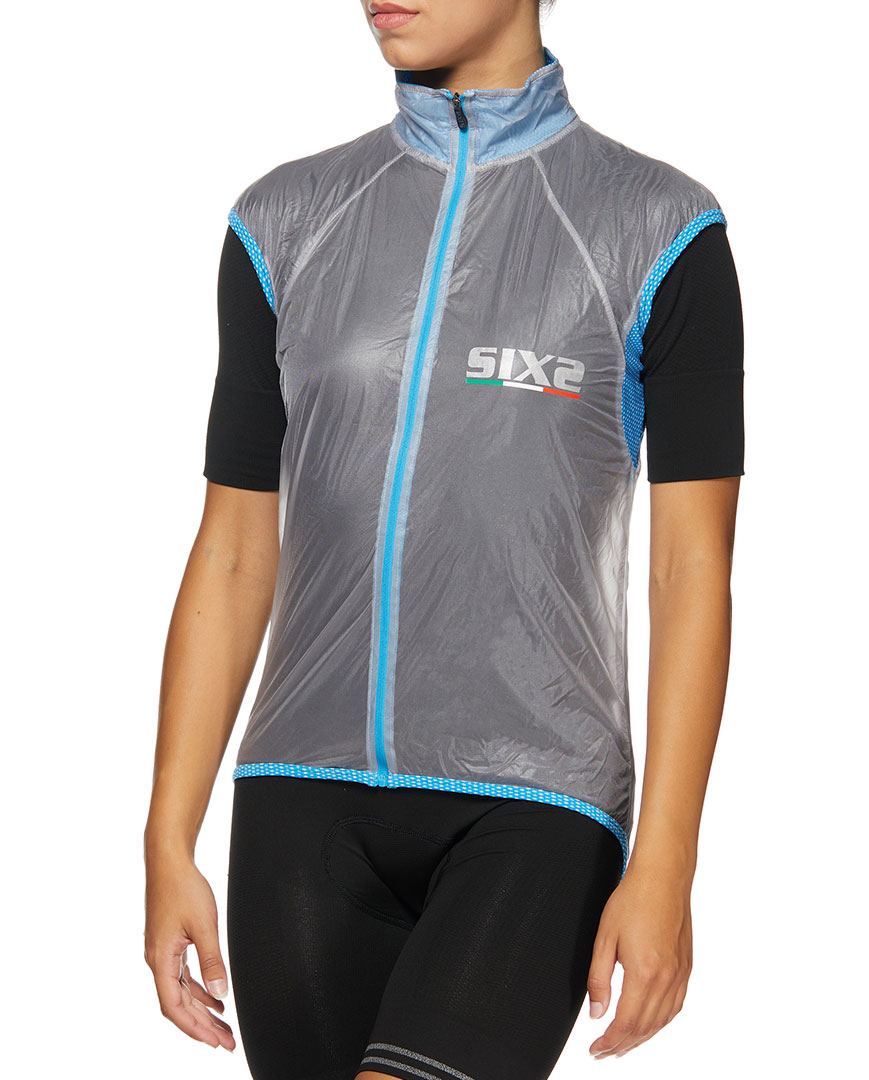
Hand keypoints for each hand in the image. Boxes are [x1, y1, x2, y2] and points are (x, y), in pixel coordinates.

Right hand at [144, 854, 235, 1051]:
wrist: (169, 862)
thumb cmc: (183, 888)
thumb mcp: (204, 925)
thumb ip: (212, 960)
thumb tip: (220, 992)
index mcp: (161, 960)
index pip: (174, 1006)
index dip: (194, 1028)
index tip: (214, 1042)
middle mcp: (158, 960)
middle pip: (178, 1004)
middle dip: (202, 1026)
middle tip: (226, 1042)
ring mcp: (162, 953)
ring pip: (181, 992)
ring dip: (202, 1010)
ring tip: (223, 1027)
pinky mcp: (169, 944)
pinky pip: (182, 977)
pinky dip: (198, 990)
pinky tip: (214, 998)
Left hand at [586, 859, 691, 1058]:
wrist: (663, 878)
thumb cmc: (633, 900)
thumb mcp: (604, 938)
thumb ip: (598, 979)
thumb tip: (596, 1012)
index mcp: (644, 972)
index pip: (626, 1024)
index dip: (610, 1041)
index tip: (596, 1049)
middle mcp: (666, 979)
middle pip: (645, 1028)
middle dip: (623, 1045)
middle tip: (604, 1051)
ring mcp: (680, 975)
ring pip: (662, 1021)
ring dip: (642, 1038)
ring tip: (624, 1044)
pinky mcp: (687, 968)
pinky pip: (675, 1006)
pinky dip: (660, 1022)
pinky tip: (649, 1023)